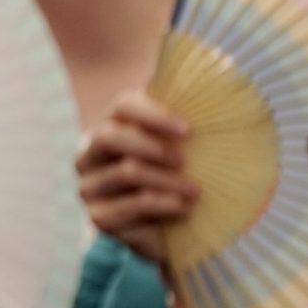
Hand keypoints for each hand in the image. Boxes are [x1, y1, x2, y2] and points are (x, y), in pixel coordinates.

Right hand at [77, 92, 195, 260]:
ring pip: (127, 172)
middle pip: (110, 137)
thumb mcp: (178, 148)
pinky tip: (184, 208)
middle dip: (153, 147)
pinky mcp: (99, 217)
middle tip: (185, 160)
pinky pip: (135, 204)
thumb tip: (219, 76)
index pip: (122, 106)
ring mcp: (89, 187)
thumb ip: (183, 121)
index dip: (154, 114)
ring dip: (168, 180)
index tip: (188, 131)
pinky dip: (165, 204)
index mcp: (108, 128)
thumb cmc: (174, 180)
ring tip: (195, 190)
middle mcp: (89, 155)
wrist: (166, 231)